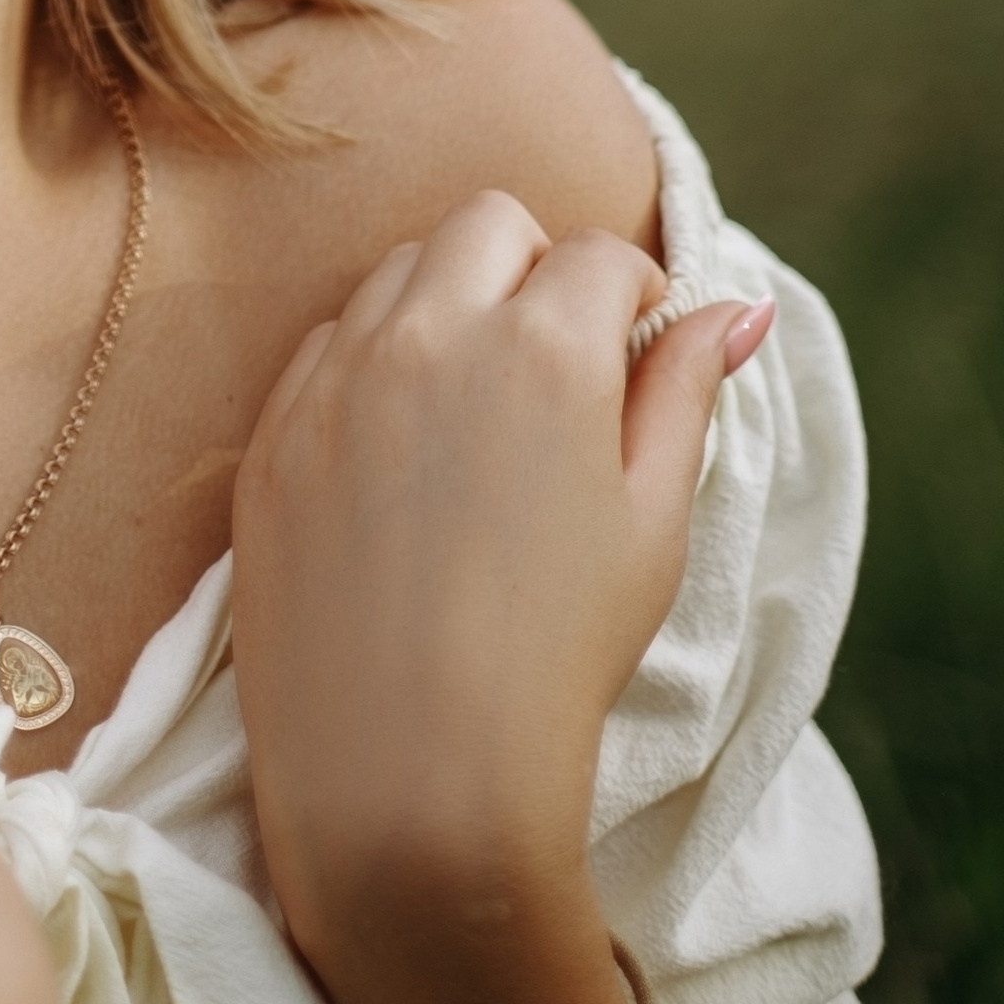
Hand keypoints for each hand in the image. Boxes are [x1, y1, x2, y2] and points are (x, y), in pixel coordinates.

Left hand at [230, 195, 772, 1003]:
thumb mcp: (653, 522)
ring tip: (478, 413)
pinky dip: (371, 366)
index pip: (596, 254)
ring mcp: (336, 377)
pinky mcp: (273, 431)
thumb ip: (684, 393)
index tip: (633, 351)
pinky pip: (326, 346)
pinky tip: (402, 455)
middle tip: (556, 362)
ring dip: (446, 304)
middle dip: (533, 267)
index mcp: (544, 345)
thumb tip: (731, 306)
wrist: (411, 778)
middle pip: (488, 225)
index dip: (630, 297)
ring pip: (397, 271)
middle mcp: (430, 332)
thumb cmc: (560, 654)